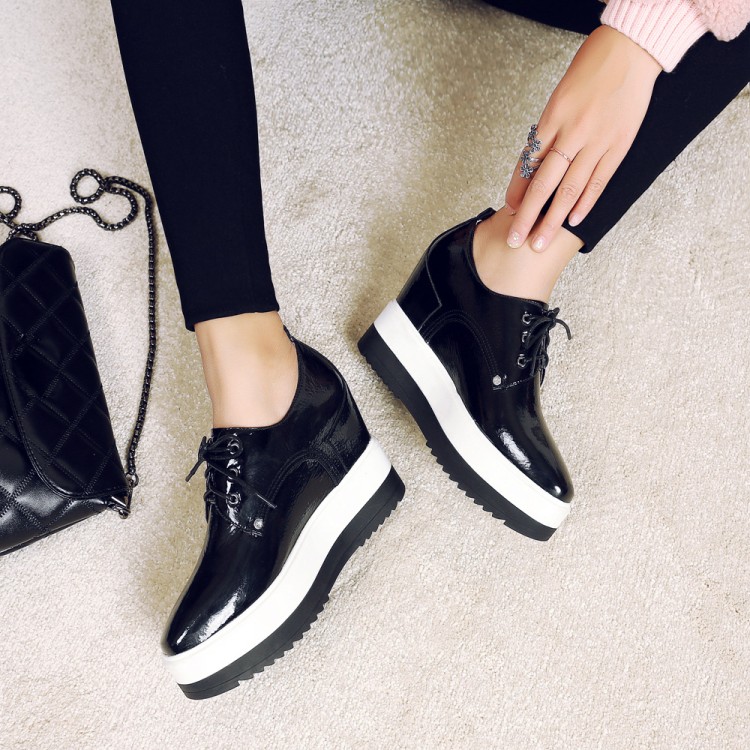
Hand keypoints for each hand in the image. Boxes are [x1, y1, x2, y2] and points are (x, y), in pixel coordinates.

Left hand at [504, 25, 661, 250]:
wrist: (631, 49)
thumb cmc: (591, 69)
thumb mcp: (559, 96)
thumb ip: (548, 130)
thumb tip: (534, 163)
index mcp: (552, 119)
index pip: (528, 164)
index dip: (517, 190)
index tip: (508, 210)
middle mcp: (572, 133)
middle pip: (543, 184)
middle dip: (527, 216)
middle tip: (514, 240)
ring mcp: (596, 142)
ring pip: (569, 190)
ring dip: (553, 220)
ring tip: (540, 242)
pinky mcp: (619, 146)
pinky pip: (598, 181)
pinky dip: (585, 203)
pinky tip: (573, 221)